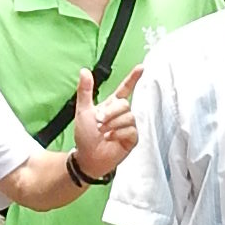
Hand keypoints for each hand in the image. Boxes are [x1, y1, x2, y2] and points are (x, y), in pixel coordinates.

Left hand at [69, 61, 142, 182]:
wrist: (87, 157)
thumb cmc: (85, 135)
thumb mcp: (83, 110)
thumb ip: (85, 91)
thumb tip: (84, 71)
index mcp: (111, 105)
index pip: (125, 89)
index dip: (133, 78)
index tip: (141, 67)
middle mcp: (122, 114)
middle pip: (124, 104)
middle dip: (110, 112)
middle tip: (99, 121)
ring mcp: (128, 126)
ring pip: (128, 117)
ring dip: (112, 124)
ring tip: (103, 132)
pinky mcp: (132, 139)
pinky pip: (131, 130)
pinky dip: (118, 134)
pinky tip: (111, 138)